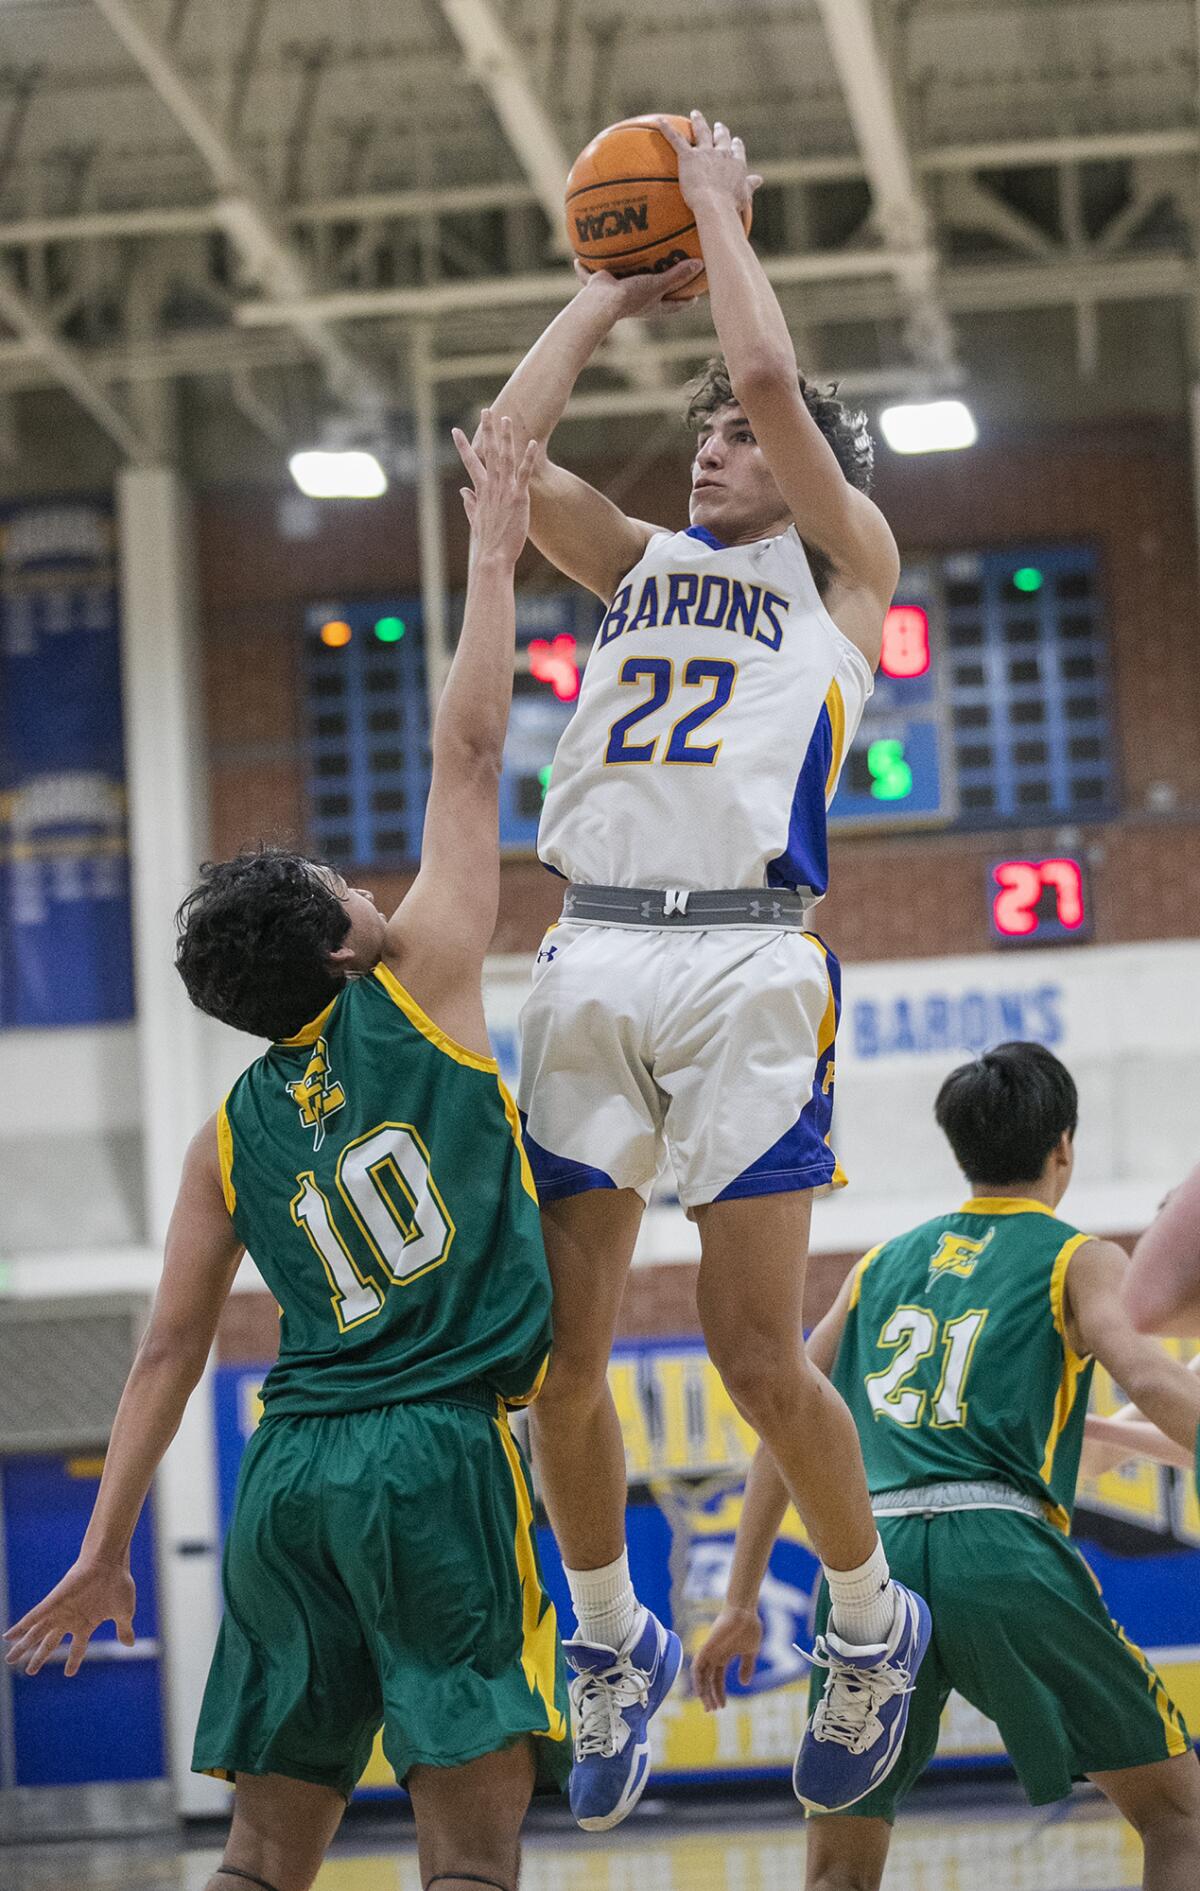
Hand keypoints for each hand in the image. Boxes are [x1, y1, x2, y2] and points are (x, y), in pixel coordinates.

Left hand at [4, 1557, 135, 1677]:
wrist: (111, 1562)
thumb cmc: (118, 1584)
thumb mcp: (124, 1612)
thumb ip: (124, 1629)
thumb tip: (130, 1644)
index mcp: (87, 1624)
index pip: (78, 1648)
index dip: (73, 1661)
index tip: (69, 1673)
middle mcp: (71, 1619)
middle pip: (51, 1643)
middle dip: (39, 1657)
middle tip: (29, 1671)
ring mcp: (61, 1611)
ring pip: (37, 1633)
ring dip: (23, 1646)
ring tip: (9, 1659)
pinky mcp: (54, 1600)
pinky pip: (34, 1615)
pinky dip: (22, 1626)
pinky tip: (9, 1635)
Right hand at [452, 409, 537, 565]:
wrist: (494, 556)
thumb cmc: (487, 540)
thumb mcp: (475, 519)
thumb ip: (470, 502)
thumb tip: (463, 492)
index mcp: (480, 490)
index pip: (470, 462)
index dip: (463, 445)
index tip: (455, 430)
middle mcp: (491, 486)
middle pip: (488, 453)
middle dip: (486, 431)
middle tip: (486, 411)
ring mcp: (504, 491)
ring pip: (504, 458)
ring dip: (505, 438)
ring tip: (506, 419)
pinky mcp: (518, 497)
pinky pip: (524, 473)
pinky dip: (527, 458)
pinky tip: (531, 443)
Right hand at [577, 255, 703, 317]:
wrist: (603, 303)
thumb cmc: (632, 297)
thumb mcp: (657, 285)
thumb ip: (677, 275)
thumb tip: (700, 264)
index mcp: (651, 306)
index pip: (673, 305)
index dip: (685, 301)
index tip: (695, 297)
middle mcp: (636, 303)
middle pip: (652, 295)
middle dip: (660, 288)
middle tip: (670, 275)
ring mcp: (617, 295)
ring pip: (624, 283)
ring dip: (628, 275)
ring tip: (630, 261)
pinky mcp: (600, 288)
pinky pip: (592, 276)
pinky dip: (585, 270)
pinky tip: (578, 259)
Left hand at [656, 111, 761, 217]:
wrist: (716, 207)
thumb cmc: (730, 207)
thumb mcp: (745, 196)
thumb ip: (750, 185)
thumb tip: (759, 179)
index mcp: (736, 164)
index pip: (737, 150)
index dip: (735, 145)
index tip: (735, 141)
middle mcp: (722, 154)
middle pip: (721, 138)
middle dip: (719, 130)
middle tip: (718, 125)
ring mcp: (705, 153)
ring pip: (701, 132)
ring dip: (698, 122)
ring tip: (695, 114)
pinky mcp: (688, 157)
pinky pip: (676, 140)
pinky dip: (667, 130)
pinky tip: (660, 121)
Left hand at [690, 1603, 761, 1711]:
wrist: (746, 1612)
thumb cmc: (749, 1627)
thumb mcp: (750, 1652)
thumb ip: (746, 1667)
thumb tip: (744, 1684)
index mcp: (723, 1657)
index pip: (717, 1679)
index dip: (719, 1693)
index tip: (722, 1707)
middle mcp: (714, 1656)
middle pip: (707, 1680)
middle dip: (708, 1696)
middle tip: (711, 1711)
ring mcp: (710, 1651)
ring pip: (700, 1675)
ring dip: (702, 1691)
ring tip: (708, 1706)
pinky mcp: (707, 1647)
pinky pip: (697, 1665)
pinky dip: (697, 1678)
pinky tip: (700, 1690)